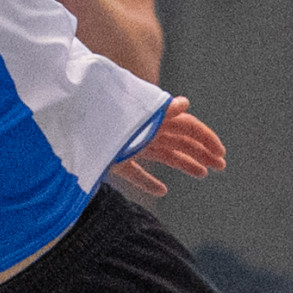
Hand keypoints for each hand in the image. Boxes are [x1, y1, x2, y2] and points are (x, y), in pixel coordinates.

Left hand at [109, 98, 227, 201]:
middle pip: (179, 141)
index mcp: (154, 118)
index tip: (221, 154)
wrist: (71, 128)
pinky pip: (136, 173)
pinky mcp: (116, 159)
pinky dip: (150, 181)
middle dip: (201, 152)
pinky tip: (162, 190)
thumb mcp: (135, 115)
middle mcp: (146, 130)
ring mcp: (132, 145)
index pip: (186, 126)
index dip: (205, 138)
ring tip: (202, 174)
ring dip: (184, 164)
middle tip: (220, 167)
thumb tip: (185, 103)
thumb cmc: (103, 117)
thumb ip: (160, 111)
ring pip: (163, 156)